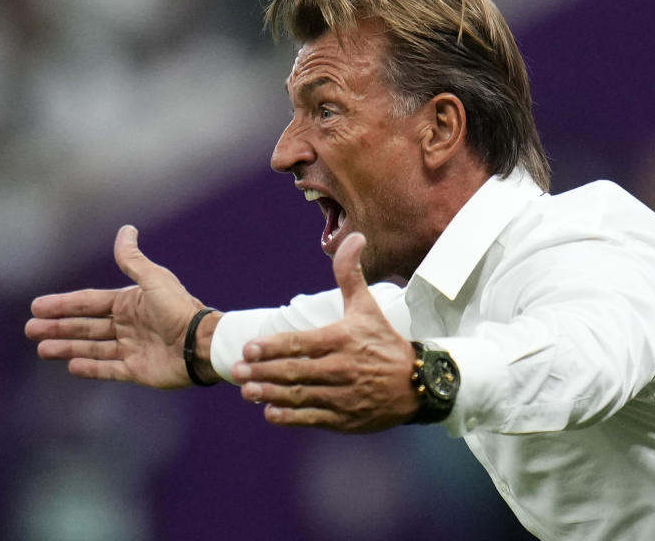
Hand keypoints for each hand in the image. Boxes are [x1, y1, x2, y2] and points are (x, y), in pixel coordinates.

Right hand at [25, 225, 207, 388]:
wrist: (201, 344)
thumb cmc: (180, 309)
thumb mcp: (154, 280)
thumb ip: (133, 260)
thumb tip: (126, 230)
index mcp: (131, 303)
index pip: (89, 303)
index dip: (64, 304)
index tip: (37, 306)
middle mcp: (130, 325)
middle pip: (86, 326)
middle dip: (58, 326)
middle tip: (30, 329)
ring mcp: (133, 348)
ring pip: (92, 347)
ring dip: (67, 347)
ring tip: (42, 349)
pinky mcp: (138, 370)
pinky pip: (108, 369)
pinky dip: (90, 368)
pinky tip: (71, 366)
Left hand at [232, 232, 418, 431]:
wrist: (419, 383)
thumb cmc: (386, 342)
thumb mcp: (368, 307)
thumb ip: (351, 274)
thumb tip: (355, 237)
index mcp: (343, 340)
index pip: (301, 343)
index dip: (273, 346)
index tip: (248, 348)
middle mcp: (342, 369)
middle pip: (295, 371)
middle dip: (262, 372)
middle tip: (236, 371)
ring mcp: (343, 396)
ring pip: (300, 396)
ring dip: (270, 394)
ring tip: (246, 391)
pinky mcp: (346, 419)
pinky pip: (312, 418)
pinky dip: (290, 417)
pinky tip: (270, 412)